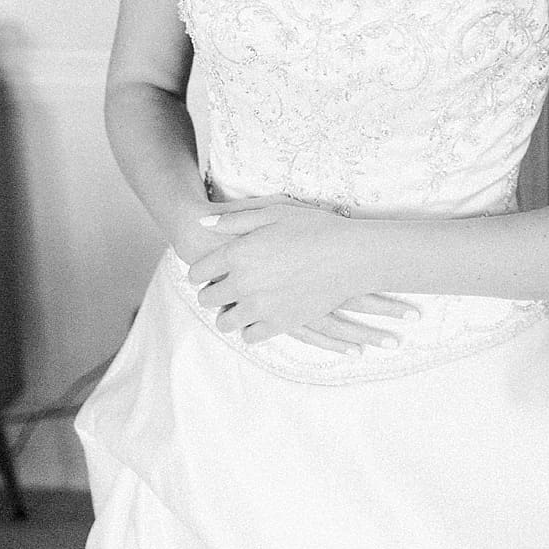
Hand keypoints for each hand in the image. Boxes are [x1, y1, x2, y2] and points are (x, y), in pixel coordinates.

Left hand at [187, 198, 401, 347]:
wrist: (351, 255)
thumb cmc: (314, 227)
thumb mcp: (273, 211)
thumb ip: (233, 220)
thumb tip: (201, 224)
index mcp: (237, 253)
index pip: (197, 272)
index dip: (198, 273)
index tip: (205, 273)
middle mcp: (243, 282)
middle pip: (206, 299)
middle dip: (210, 294)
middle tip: (220, 289)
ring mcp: (261, 306)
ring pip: (224, 322)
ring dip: (227, 315)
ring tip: (237, 307)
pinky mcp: (280, 324)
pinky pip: (249, 337)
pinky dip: (249, 329)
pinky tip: (257, 318)